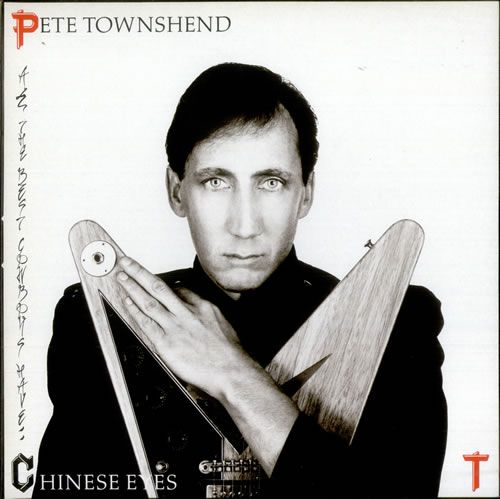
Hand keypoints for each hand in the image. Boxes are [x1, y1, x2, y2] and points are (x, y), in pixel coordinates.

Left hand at [116, 256, 257, 400]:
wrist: (232, 369)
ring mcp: (175, 327)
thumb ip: (208, 314)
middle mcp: (187, 313)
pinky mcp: (166, 343)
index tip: (153, 280)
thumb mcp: (224, 323)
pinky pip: (146, 323)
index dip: (164, 283)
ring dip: (132, 287)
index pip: (180, 289)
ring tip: (122, 276)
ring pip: (149, 301)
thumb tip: (199, 308)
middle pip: (158, 287)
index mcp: (202, 307)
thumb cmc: (230, 352)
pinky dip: (135, 311)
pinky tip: (127, 302)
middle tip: (127, 262)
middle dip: (140, 272)